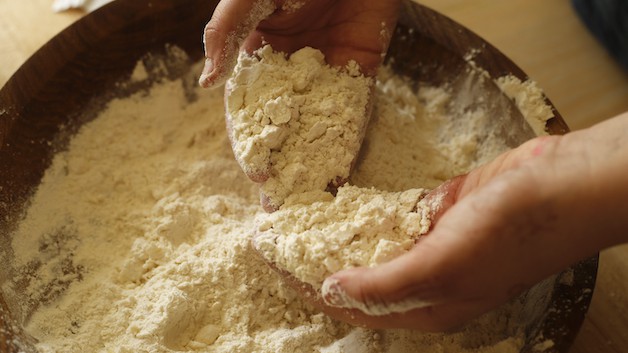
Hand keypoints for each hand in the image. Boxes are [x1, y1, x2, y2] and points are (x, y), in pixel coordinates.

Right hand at [200, 0, 399, 210]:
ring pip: (318, 126)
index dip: (252, 144)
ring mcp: (327, 74)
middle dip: (282, 164)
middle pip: (284, 127)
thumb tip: (205, 84)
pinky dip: (348, 142)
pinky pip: (353, 112)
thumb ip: (223, 35)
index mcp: (259, 56)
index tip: (256, 177)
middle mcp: (291, 72)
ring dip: (313, 163)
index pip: (250, 110)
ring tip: (311, 202)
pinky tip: (342, 174)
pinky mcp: (360, 71)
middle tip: (282, 204)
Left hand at [274, 112, 627, 330]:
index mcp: (429, 305)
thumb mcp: (444, 266)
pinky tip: (341, 203)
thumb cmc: (512, 234)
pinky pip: (395, 213)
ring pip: (374, 242)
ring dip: (339, 234)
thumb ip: (387, 283)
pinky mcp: (440, 210)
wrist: (561, 185)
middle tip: (278, 239)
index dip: (312, 288)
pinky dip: (368, 210)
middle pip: (360, 274)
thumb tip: (332, 292)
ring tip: (299, 220)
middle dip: (318, 259)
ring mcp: (434, 242)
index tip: (275, 265)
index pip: (356, 305)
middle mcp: (427, 278)